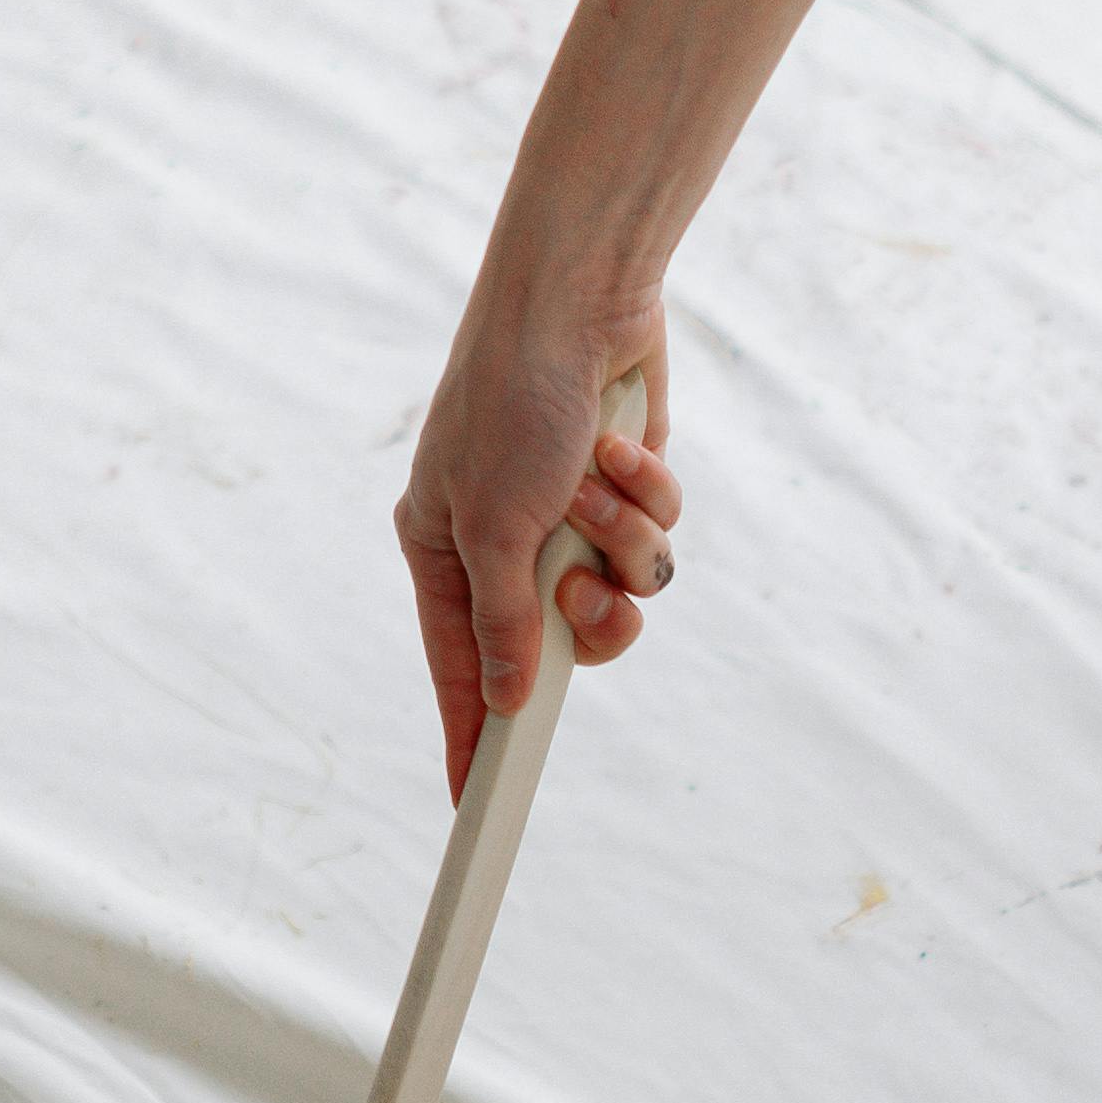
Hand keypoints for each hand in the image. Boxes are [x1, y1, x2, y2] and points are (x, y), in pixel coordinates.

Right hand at [397, 286, 684, 794]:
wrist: (581, 296)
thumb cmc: (514, 399)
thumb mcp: (495, 523)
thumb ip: (506, 621)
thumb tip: (513, 700)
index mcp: (445, 550)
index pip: (461, 668)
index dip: (474, 735)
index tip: (478, 806)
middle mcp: (507, 541)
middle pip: (564, 642)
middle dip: (589, 612)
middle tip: (587, 588)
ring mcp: (570, 515)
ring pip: (623, 588)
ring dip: (622, 538)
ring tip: (600, 483)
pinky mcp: (626, 487)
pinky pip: (657, 536)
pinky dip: (649, 495)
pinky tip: (624, 445)